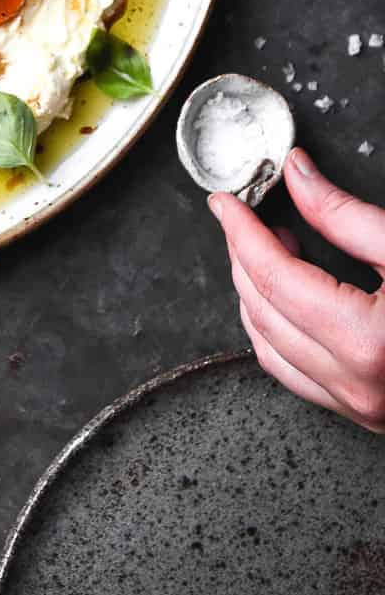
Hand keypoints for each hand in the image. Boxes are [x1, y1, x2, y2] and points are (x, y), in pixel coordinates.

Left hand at [211, 147, 384, 431]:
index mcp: (370, 344)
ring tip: (270, 246)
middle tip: (245, 212)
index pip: (275, 276)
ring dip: (255, 295)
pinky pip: (298, 376)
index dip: (242, 231)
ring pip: (271, 350)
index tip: (225, 199)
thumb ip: (349, 216)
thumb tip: (299, 177)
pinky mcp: (371, 417)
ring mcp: (364, 410)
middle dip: (243, 257)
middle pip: (263, 312)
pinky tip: (292, 297)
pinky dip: (278, 332)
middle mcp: (360, 387)